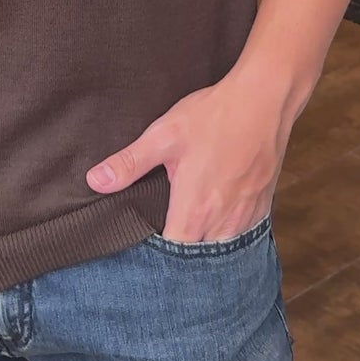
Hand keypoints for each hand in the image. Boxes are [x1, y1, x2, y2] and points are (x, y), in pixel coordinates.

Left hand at [84, 73, 292, 243]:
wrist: (264, 100)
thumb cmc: (214, 117)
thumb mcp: (164, 135)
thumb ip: (130, 163)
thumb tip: (95, 181)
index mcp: (194, 211)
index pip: (171, 257)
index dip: (155, 259)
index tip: (143, 250)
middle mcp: (221, 224)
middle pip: (197, 260)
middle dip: (179, 259)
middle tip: (163, 243)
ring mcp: (245, 218)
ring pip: (221, 251)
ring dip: (204, 248)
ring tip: (188, 235)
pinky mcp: (261, 208)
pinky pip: (241, 236)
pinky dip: (227, 236)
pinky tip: (216, 222)